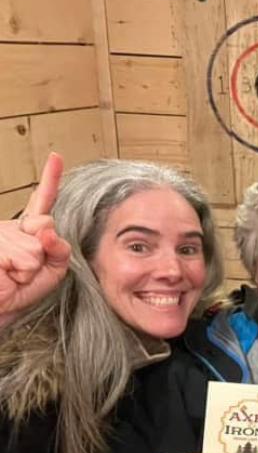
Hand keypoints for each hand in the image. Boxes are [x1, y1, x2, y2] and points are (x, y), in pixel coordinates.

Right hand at [0, 154, 71, 325]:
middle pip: (46, 225)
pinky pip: (26, 256)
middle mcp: (9, 228)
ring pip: (36, 245)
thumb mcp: (49, 272)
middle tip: (21, 271)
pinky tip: (4, 275)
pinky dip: (21, 272)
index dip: (50, 179)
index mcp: (24, 233)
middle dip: (43, 252)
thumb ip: (58, 249)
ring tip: (9, 275)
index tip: (56, 158)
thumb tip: (45, 230)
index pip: (41, 204)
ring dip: (29, 268)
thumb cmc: (14, 294)